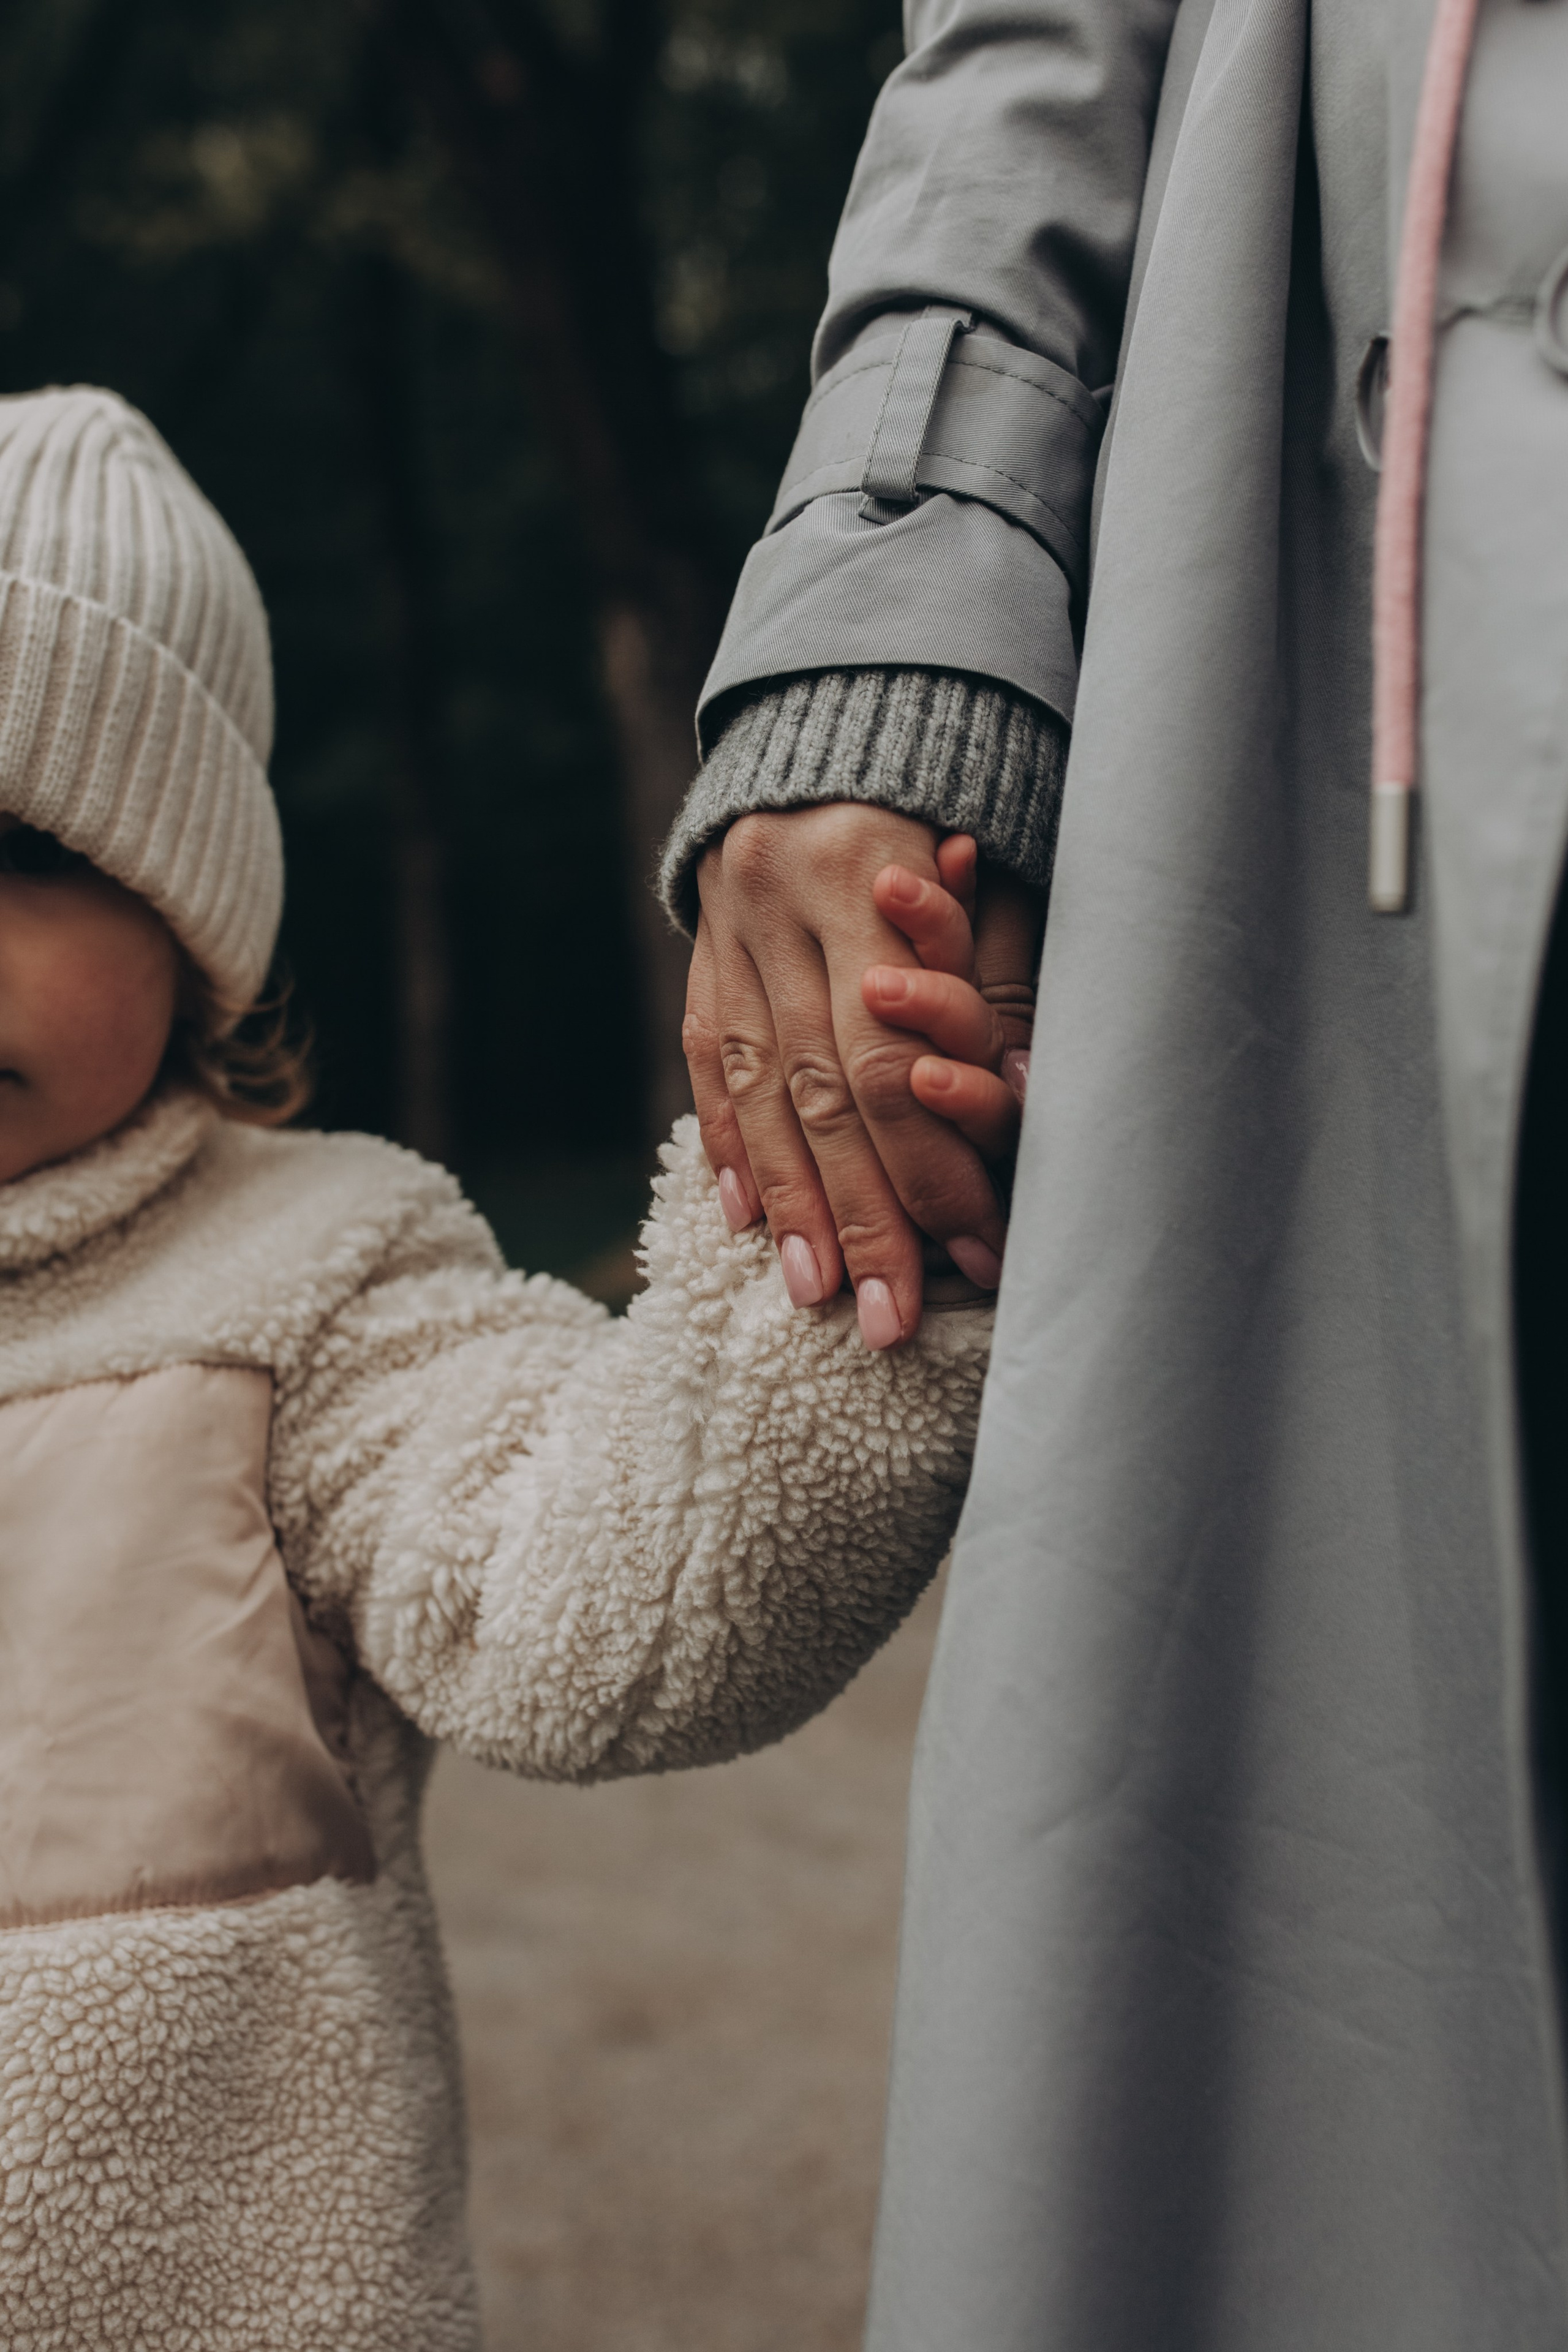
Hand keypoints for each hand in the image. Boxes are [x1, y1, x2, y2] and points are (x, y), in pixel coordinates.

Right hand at [682, 805, 1041, 1349]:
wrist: (846, 708)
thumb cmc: (958, 798)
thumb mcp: (1000, 867)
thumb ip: (997, 978)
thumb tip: (1013, 1100)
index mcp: (860, 866)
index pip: (888, 1054)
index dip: (927, 1165)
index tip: (971, 1253)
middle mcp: (775, 896)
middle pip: (819, 1088)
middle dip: (859, 1215)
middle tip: (888, 1320)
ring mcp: (725, 922)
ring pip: (752, 1085)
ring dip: (786, 1202)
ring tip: (816, 1295)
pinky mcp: (700, 943)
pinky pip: (706, 1056)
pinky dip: (727, 1141)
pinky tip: (744, 1217)